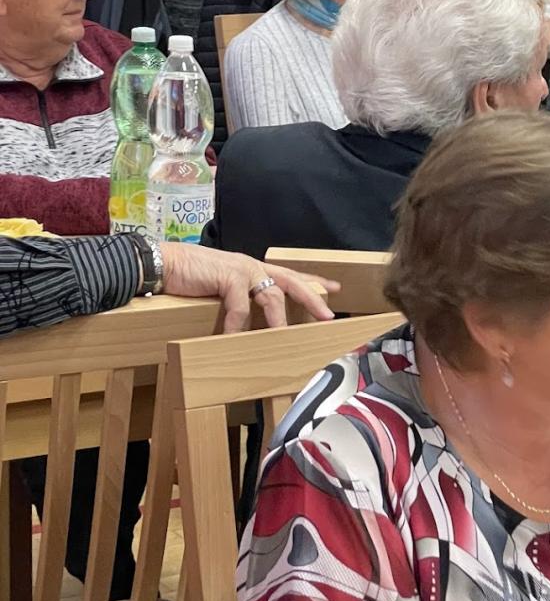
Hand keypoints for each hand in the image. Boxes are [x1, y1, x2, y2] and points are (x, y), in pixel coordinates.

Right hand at [158, 243, 337, 332]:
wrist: (163, 264)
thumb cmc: (191, 278)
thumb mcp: (222, 289)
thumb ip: (241, 300)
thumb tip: (253, 324)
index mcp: (255, 269)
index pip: (291, 275)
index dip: (313, 281)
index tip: (335, 288)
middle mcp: (254, 267)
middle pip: (292, 282)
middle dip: (312, 299)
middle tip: (328, 315)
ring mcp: (242, 270)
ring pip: (272, 296)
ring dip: (278, 319)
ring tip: (284, 337)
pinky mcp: (228, 276)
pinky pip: (239, 306)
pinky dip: (236, 324)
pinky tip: (231, 337)